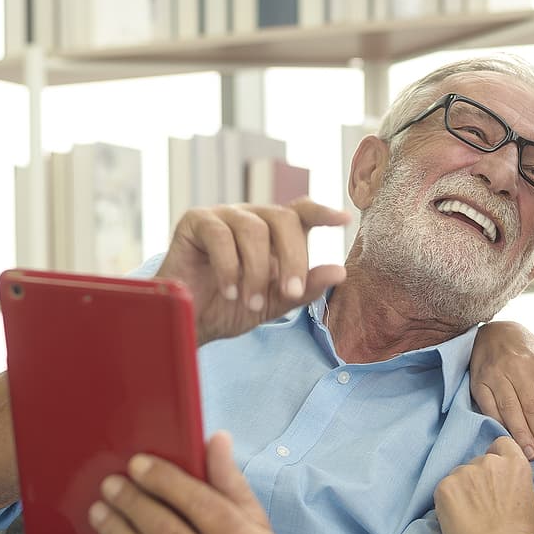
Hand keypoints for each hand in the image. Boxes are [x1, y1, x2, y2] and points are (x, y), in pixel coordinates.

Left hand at [88, 430, 311, 533]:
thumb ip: (230, 482)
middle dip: (132, 502)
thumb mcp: (254, 523)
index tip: (138, 464)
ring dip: (116, 530)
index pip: (202, 505)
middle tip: (112, 484)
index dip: (166, 481)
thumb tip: (215, 439)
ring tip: (101, 510)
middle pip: (166, 532)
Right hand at [158, 199, 350, 345]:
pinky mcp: (195, 221)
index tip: (344, 220)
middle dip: (293, 258)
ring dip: (257, 271)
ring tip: (251, 302)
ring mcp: (223, 215)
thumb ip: (304, 288)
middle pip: (283, 218)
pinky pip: (220, 235)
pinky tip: (229, 291)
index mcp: (273, 232)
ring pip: (253, 229)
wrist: (189, 322)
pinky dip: (229, 268)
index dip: (322, 212)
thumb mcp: (274, 303)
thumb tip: (340, 271)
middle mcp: (251, 217)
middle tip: (290, 293)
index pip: (301, 212)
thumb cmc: (230, 308)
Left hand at [434, 436, 533, 533]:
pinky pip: (444, 490)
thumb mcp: (531, 502)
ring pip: (459, 476)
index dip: (496, 457)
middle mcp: (489, 461)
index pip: (501, 444)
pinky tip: (457, 519)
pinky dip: (447, 502)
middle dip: (477, 479)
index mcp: (514, 464)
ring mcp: (465, 472)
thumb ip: (517, 485)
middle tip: (481, 505)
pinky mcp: (445, 486)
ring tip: (469, 515)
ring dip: (461, 490)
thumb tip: (507, 488)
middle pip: (477, 463)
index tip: (494, 474)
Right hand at [470, 320, 533, 467]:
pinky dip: (500, 426)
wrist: (493, 332)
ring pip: (512, 410)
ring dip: (522, 436)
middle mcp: (521, 369)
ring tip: (531, 456)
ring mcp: (498, 374)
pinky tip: (507, 440)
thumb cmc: (525, 353)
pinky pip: (490, 408)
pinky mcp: (480, 382)